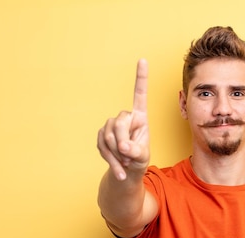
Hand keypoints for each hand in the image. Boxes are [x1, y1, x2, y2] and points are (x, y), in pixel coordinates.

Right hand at [98, 59, 149, 180]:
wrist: (126, 171)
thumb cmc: (139, 160)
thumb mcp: (143, 157)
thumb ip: (136, 151)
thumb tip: (123, 146)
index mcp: (140, 117)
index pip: (139, 95)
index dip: (141, 78)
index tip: (143, 60)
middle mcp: (125, 117)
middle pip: (118, 124)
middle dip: (122, 143)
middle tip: (129, 157)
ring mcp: (111, 125)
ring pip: (108, 136)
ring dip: (117, 154)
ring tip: (125, 162)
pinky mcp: (101, 134)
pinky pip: (102, 146)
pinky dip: (111, 160)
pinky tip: (119, 168)